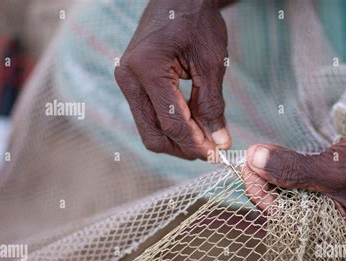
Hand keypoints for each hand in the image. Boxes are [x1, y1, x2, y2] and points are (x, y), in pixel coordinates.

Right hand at [115, 0, 230, 159]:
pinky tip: (193, 124)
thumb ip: (213, 106)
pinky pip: (149, 117)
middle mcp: (128, 78)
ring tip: (205, 138)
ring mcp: (127, 82)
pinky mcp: (132, 84)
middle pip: (153, 135)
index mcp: (146, 69)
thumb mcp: (211, 63)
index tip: (218, 154)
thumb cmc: (197, 21)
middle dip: (183, 148)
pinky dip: (171, 126)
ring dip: (177, 140)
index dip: (196, 144)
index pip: (171, 123)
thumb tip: (219, 143)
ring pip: (149, 130)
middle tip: (211, 150)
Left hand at [243, 118, 345, 239]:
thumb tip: (254, 160)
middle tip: (250, 157)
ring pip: (286, 194)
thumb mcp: (331, 168)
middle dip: (262, 182)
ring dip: (270, 175)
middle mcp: (326, 223)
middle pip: (281, 207)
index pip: (282, 217)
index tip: (247, 165)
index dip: (260, 191)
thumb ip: (292, 169)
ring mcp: (325, 205)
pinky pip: (296, 185)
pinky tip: (274, 159)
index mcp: (331, 230)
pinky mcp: (324, 189)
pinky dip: (283, 172)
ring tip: (258, 155)